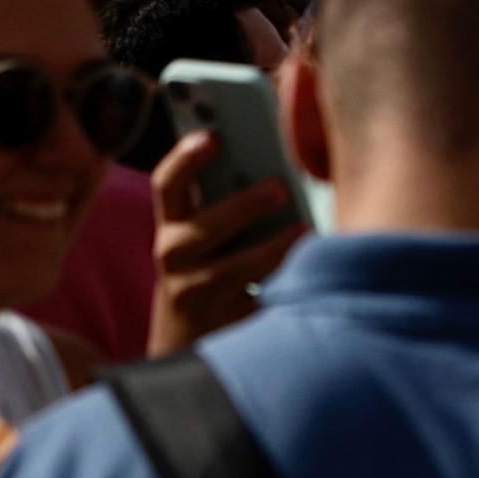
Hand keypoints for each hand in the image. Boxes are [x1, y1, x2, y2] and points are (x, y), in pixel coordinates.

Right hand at [146, 139, 298, 354]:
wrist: (187, 340)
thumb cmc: (209, 267)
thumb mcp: (205, 234)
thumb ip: (226, 199)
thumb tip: (277, 166)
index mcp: (172, 224)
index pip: (167, 185)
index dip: (186, 159)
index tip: (213, 136)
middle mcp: (175, 258)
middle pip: (202, 229)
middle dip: (243, 206)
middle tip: (281, 189)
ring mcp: (196, 295)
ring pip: (234, 269)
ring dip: (274, 248)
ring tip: (306, 229)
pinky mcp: (224, 325)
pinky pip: (259, 303)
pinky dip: (286, 285)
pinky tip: (311, 272)